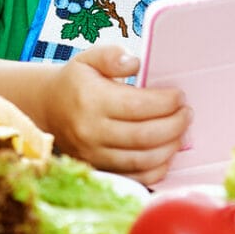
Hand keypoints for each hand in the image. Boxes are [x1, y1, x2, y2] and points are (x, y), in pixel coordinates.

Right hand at [43, 44, 192, 183]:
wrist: (48, 109)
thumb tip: (135, 63)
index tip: (179, 96)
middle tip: (187, 113)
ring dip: (170, 147)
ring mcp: (94, 155)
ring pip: (143, 160)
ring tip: (181, 132)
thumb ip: (111, 56)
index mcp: (91, 100)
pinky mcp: (99, 169)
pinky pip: (135, 177)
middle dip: (175, 125)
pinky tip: (166, 153)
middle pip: (145, 136)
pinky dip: (157, 168)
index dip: (166, 102)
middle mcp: (91, 131)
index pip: (138, 106)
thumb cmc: (75, 82)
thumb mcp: (88, 59)